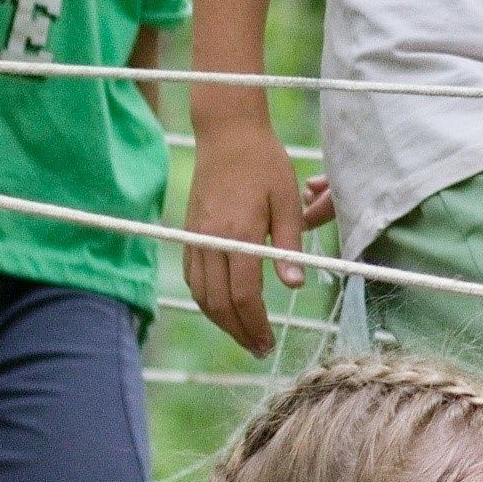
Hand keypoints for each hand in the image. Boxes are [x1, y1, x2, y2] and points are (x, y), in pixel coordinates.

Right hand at [183, 121, 318, 350]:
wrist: (227, 133)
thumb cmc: (265, 163)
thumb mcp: (287, 201)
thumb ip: (290, 245)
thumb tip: (293, 285)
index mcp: (238, 234)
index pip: (243, 295)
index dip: (255, 323)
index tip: (268, 341)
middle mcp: (210, 240)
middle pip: (219, 302)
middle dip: (239, 331)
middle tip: (259, 348)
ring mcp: (195, 237)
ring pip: (201, 294)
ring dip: (221, 320)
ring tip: (243, 334)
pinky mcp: (189, 233)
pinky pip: (192, 277)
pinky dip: (206, 299)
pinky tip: (222, 308)